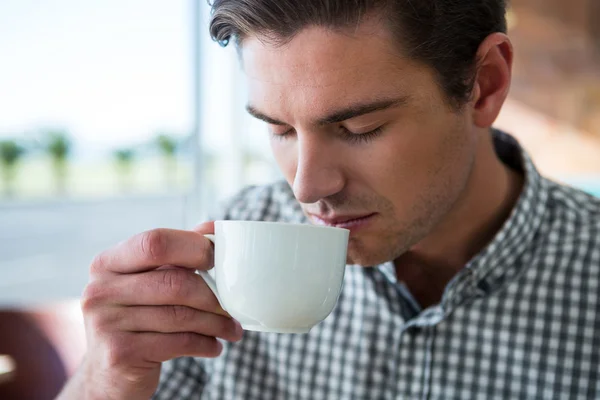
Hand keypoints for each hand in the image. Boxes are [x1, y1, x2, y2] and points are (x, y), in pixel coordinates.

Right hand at [77, 222, 242, 399]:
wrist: (107, 374)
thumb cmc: (137, 318)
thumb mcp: (147, 282)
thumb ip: (176, 253)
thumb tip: (214, 228)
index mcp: (108, 263)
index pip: (155, 242)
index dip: (194, 247)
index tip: (218, 259)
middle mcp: (100, 289)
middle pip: (174, 282)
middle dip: (213, 295)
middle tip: (234, 305)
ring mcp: (106, 323)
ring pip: (181, 316)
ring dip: (216, 323)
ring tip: (232, 328)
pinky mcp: (119, 354)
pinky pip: (178, 343)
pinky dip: (205, 344)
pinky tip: (215, 346)